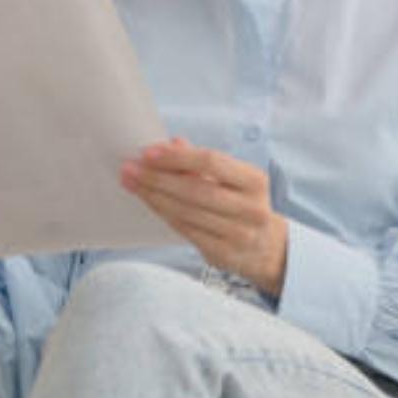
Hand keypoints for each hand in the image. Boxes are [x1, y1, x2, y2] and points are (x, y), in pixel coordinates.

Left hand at [120, 137, 287, 296]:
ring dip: (154, 196)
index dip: (178, 157)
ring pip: (187, 212)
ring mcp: (239, 234)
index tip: (148, 152)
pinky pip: (186, 230)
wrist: (266, 247)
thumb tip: (171, 143)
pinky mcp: (224, 254)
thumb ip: (202, 162)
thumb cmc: (241, 203)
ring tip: (133, 183)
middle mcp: (251, 208)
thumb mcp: (233, 178)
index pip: (212, 162)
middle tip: (131, 169)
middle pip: (196, 189)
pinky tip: (150, 202)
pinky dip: (164, 214)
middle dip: (158, 178)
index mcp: (255, 181)